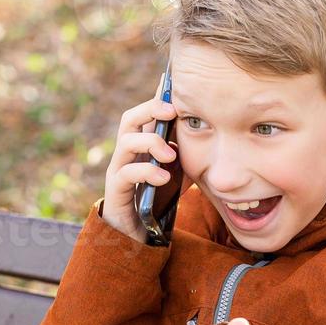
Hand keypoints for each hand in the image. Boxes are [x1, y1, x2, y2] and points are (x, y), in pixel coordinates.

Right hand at [100, 71, 177, 243]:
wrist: (137, 236)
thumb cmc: (157, 201)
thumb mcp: (178, 175)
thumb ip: (187, 157)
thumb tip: (210, 138)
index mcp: (141, 146)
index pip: (145, 115)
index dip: (157, 99)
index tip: (172, 88)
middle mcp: (126, 154)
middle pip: (128, 120)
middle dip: (149, 110)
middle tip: (172, 112)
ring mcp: (118, 170)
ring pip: (125, 142)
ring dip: (150, 143)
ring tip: (171, 156)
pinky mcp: (115, 191)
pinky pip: (125, 174)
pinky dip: (146, 172)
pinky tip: (163, 178)